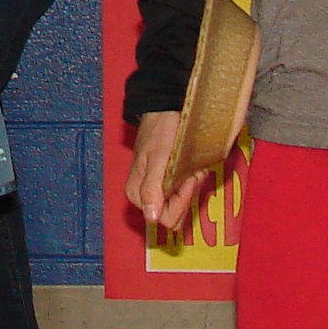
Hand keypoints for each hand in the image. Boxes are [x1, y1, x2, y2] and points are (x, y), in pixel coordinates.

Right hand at [125, 110, 215, 233]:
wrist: (164, 110)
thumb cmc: (161, 130)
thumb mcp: (158, 158)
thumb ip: (153, 188)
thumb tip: (151, 218)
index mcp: (137, 194)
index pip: (165, 218)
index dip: (180, 201)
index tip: (186, 178)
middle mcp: (144, 196)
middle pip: (173, 215)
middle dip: (186, 195)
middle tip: (190, 171)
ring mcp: (155, 190)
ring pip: (180, 205)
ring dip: (190, 187)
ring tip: (190, 166)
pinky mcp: (165, 183)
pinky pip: (181, 194)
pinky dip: (190, 181)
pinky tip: (190, 166)